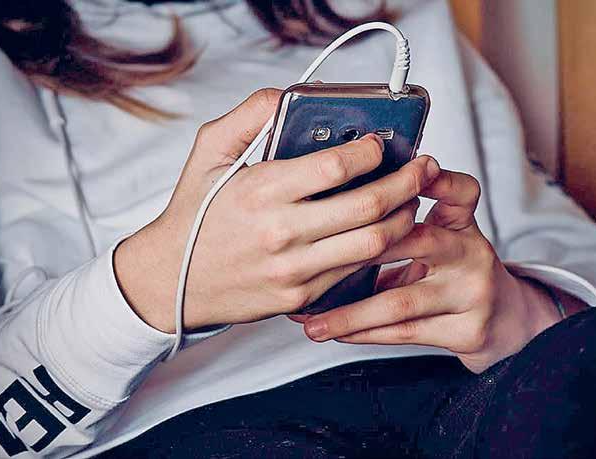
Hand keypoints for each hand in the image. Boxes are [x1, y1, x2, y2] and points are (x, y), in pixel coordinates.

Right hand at [114, 89, 440, 332]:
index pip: (337, 166)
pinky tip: (385, 232)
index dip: (372, 150)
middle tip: (424, 167)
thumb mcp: (208, 152)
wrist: (172, 281)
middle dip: (408, 182)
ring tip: (412, 200)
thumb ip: (249, 116)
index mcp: (262, 191)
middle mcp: (282, 233)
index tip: (384, 142)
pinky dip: (379, 250)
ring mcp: (294, 271)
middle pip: (369, 206)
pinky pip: (355, 272)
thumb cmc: (194, 214)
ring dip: (404, 218)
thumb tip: (288, 96)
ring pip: (373, 243)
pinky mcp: (301, 298)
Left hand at [295, 166, 565, 372]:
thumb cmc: (453, 271)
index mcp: (461, 224)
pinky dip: (365, 333)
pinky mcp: (467, 330)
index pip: (460, 192)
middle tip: (316, 259)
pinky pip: (404, 333)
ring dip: (350, 314)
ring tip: (313, 322)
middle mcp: (470, 253)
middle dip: (362, 251)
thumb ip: (402, 224)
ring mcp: (471, 293)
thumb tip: (331, 218)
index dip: (437, 181)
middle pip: (419, 241)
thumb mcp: (440, 236)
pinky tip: (338, 333)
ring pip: (401, 302)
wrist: (503, 318)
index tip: (411, 171)